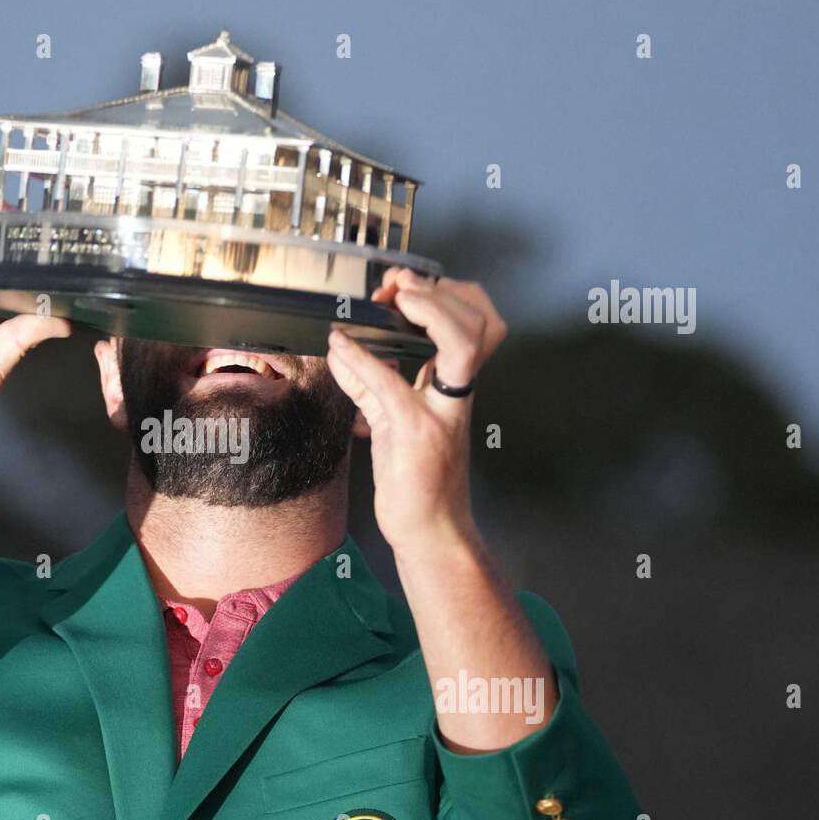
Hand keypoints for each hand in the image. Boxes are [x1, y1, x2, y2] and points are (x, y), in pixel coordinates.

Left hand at [326, 268, 506, 556]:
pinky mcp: (414, 433)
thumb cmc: (417, 483)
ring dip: (429, 309)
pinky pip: (390, 383)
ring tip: (391, 299)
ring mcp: (440, 413)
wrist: (431, 534)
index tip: (409, 285)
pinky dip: (359, 357)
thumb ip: (371, 385)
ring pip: (461, 344)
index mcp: (454, 390)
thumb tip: (341, 349)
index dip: (449, 295)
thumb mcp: (393, 423)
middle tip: (399, 286)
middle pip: (481, 324)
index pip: (478, 325)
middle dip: (442, 292)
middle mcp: (455, 397)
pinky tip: (337, 345)